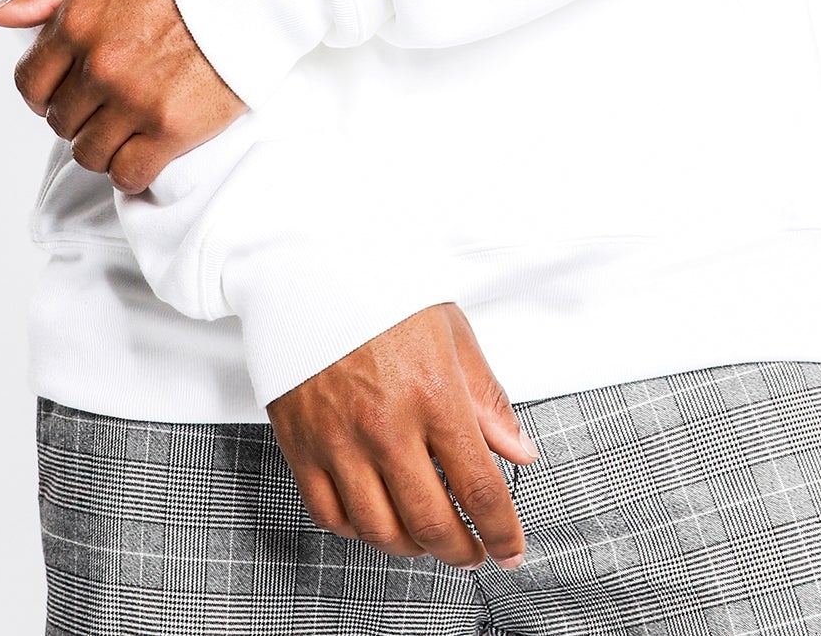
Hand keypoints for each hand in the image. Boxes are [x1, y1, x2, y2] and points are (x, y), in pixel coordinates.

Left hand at [0, 0, 247, 191]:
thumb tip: (0, 14)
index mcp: (77, 21)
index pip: (31, 83)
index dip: (43, 91)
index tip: (64, 90)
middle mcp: (99, 65)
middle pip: (61, 121)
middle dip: (78, 114)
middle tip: (107, 102)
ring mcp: (134, 99)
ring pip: (89, 153)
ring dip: (102, 145)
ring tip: (126, 126)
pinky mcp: (172, 128)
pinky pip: (128, 174)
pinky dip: (130, 170)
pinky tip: (144, 150)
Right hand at [266, 302, 538, 566]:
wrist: (307, 268)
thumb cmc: (381, 292)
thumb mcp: (450, 331)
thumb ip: (487, 398)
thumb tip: (520, 452)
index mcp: (433, 394)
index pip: (479, 489)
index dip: (502, 533)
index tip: (511, 550)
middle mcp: (386, 426)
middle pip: (431, 524)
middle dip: (461, 551)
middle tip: (472, 551)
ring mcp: (338, 439)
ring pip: (379, 530)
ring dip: (411, 548)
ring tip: (425, 536)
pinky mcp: (300, 443)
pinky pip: (329, 514)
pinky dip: (357, 530)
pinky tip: (375, 515)